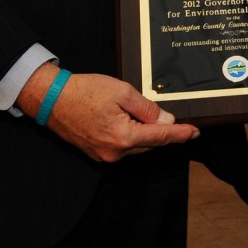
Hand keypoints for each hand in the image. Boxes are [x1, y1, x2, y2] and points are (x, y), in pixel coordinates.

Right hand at [17, 65, 197, 162]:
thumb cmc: (84, 91)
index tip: (195, 132)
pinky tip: (127, 120)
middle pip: (150, 144)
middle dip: (161, 131)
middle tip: (169, 116)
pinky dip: (131, 136)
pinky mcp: (97, 153)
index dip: (180, 134)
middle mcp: (114, 152)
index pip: (161, 138)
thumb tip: (166, 121)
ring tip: (139, 113)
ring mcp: (104, 155)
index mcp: (122, 137)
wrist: (52, 99)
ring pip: (137, 147)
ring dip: (145, 133)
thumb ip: (148, 109)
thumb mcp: (122, 92)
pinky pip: (123, 147)